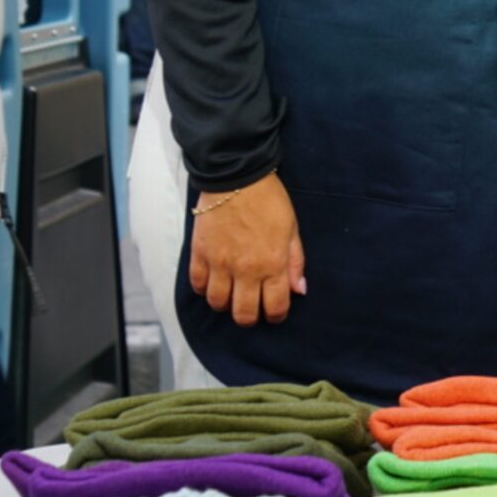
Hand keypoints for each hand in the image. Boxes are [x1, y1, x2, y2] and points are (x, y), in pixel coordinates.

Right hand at [188, 173, 306, 326]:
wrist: (236, 178)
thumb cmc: (269, 201)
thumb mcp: (292, 229)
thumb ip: (295, 262)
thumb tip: (299, 290)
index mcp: (272, 264)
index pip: (274, 306)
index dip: (276, 316)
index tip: (275, 313)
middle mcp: (245, 269)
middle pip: (243, 313)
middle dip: (249, 318)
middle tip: (251, 311)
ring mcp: (219, 263)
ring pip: (217, 303)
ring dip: (225, 305)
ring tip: (231, 297)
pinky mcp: (199, 254)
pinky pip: (197, 284)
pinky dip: (203, 290)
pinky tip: (212, 283)